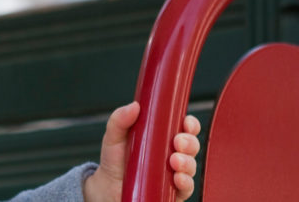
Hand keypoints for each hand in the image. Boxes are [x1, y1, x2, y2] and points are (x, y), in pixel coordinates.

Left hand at [83, 102, 201, 201]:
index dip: (190, 124)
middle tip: (178, 142)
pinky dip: (186, 182)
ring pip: (191, 166)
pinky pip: (187, 188)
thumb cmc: (114, 161)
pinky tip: (177, 178)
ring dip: (187, 162)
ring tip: (174, 161)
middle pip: (191, 145)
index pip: (184, 128)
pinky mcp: (172, 192)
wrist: (106, 188)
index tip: (185, 122)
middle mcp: (172, 154)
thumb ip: (119, 119)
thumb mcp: (114, 137)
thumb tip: (134, 106)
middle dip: (189, 142)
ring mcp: (174, 173)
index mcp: (162, 138)